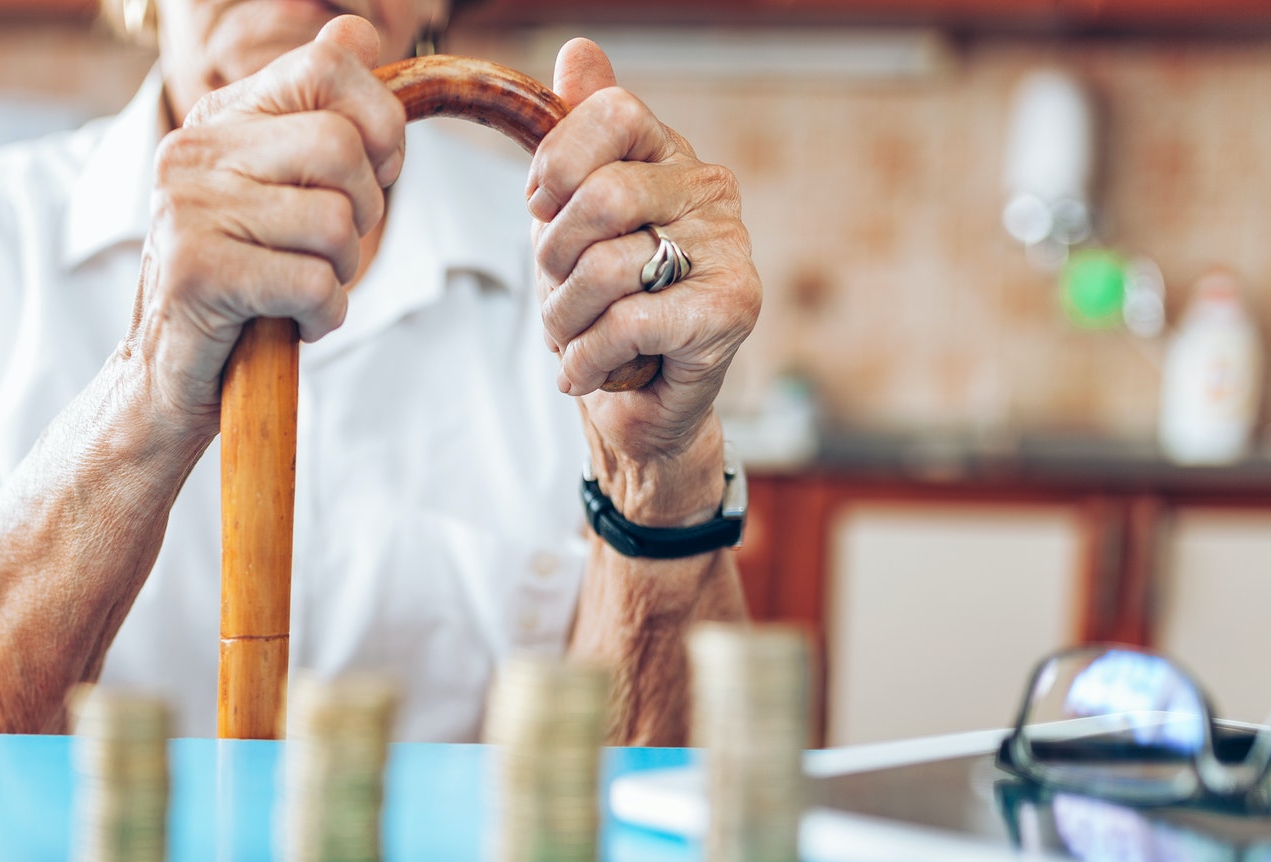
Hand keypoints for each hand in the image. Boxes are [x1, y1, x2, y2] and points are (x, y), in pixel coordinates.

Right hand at [121, 15, 404, 455]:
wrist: (166, 379)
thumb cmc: (240, 287)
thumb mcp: (279, 192)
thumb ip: (316, 116)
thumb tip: (356, 31)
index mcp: (219, 120)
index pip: (326, 64)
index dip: (380, 121)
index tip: (377, 174)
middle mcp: (194, 152)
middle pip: (340, 146)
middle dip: (366, 210)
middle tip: (336, 251)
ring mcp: (186, 210)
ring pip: (333, 222)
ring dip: (343, 274)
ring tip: (308, 291)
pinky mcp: (194, 272)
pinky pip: (312, 283)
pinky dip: (326, 316)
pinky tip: (296, 325)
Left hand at [526, 40, 760, 526]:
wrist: (642, 403)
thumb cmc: (607, 304)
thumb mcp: (572, 217)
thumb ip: (575, 137)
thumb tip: (578, 50)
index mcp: (672, 156)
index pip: (614, 113)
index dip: (557, 163)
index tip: (539, 208)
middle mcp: (711, 191)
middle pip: (604, 196)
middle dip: (554, 258)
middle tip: (557, 293)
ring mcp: (730, 250)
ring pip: (608, 268)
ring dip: (565, 320)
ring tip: (576, 339)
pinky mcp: (731, 311)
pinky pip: (628, 323)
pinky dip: (587, 359)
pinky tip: (589, 372)